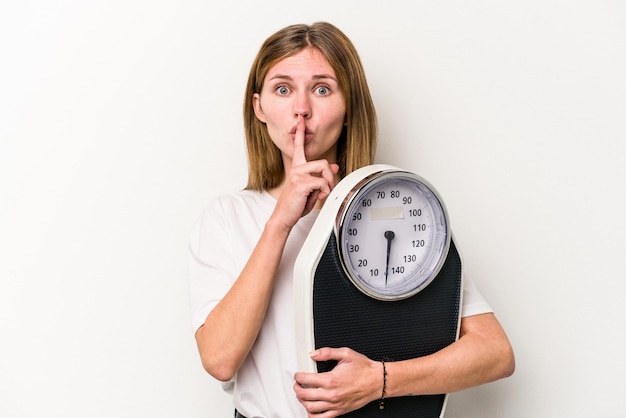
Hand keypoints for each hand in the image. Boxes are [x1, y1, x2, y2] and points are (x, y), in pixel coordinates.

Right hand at [271, 115, 338, 229]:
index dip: (300, 132)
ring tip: (323, 193)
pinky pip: (322, 182)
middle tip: (329, 187)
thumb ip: (321, 176)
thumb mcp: (311, 189)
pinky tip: (318, 197)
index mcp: (297, 168)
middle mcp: (296, 168)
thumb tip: (334, 166)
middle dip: (330, 176)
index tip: (300, 119)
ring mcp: (297, 174)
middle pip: (322, 162)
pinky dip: (325, 191)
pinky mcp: (300, 183)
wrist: (283, 217)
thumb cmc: (295, 204)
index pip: (299, 146)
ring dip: (329, 183)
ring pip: (324, 169)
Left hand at [293, 347, 380, 416]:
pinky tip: (311, 409)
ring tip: (302, 395)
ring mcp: (335, 404)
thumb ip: (328, 352)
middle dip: (297, 388)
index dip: (298, 377)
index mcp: (331, 379)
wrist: (377, 381)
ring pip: (311, 408)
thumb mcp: (346, 354)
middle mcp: (332, 394)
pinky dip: (312, 415)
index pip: (306, 380)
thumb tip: (314, 354)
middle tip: (297, 384)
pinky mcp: (340, 411)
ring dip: (302, 401)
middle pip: (305, 395)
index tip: (298, 375)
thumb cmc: (364, 368)